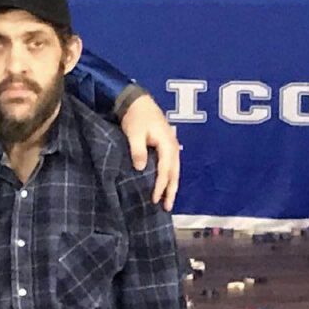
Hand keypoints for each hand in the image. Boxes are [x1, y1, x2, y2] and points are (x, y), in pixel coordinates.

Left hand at [120, 95, 179, 211]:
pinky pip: (171, 165)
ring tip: (168, 202)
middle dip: (171, 191)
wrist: (138, 101)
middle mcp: (173, 146)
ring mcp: (171, 146)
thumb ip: (138, 150)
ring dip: (172, 186)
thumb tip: (141, 168)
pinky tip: (165, 185)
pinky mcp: (166, 145)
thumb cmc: (136, 117)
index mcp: (167, 144)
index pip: (165, 170)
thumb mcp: (134, 133)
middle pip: (174, 173)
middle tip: (167, 208)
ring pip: (174, 170)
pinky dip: (169, 177)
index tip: (155, 199)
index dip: (160, 186)